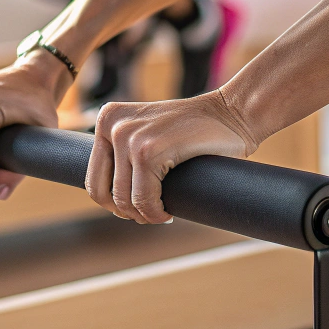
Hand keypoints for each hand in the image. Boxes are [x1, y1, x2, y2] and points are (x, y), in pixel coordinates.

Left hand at [86, 90, 258, 223]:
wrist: (233, 114)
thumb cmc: (195, 131)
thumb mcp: (148, 133)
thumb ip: (124, 153)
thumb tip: (107, 198)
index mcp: (106, 119)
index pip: (94, 177)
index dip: (115, 202)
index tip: (140, 205)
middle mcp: (111, 125)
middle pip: (102, 192)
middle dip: (126, 211)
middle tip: (151, 213)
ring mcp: (128, 136)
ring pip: (124, 200)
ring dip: (144, 215)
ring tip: (162, 212)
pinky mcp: (147, 150)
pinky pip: (143, 200)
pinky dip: (156, 214)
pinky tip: (168, 212)